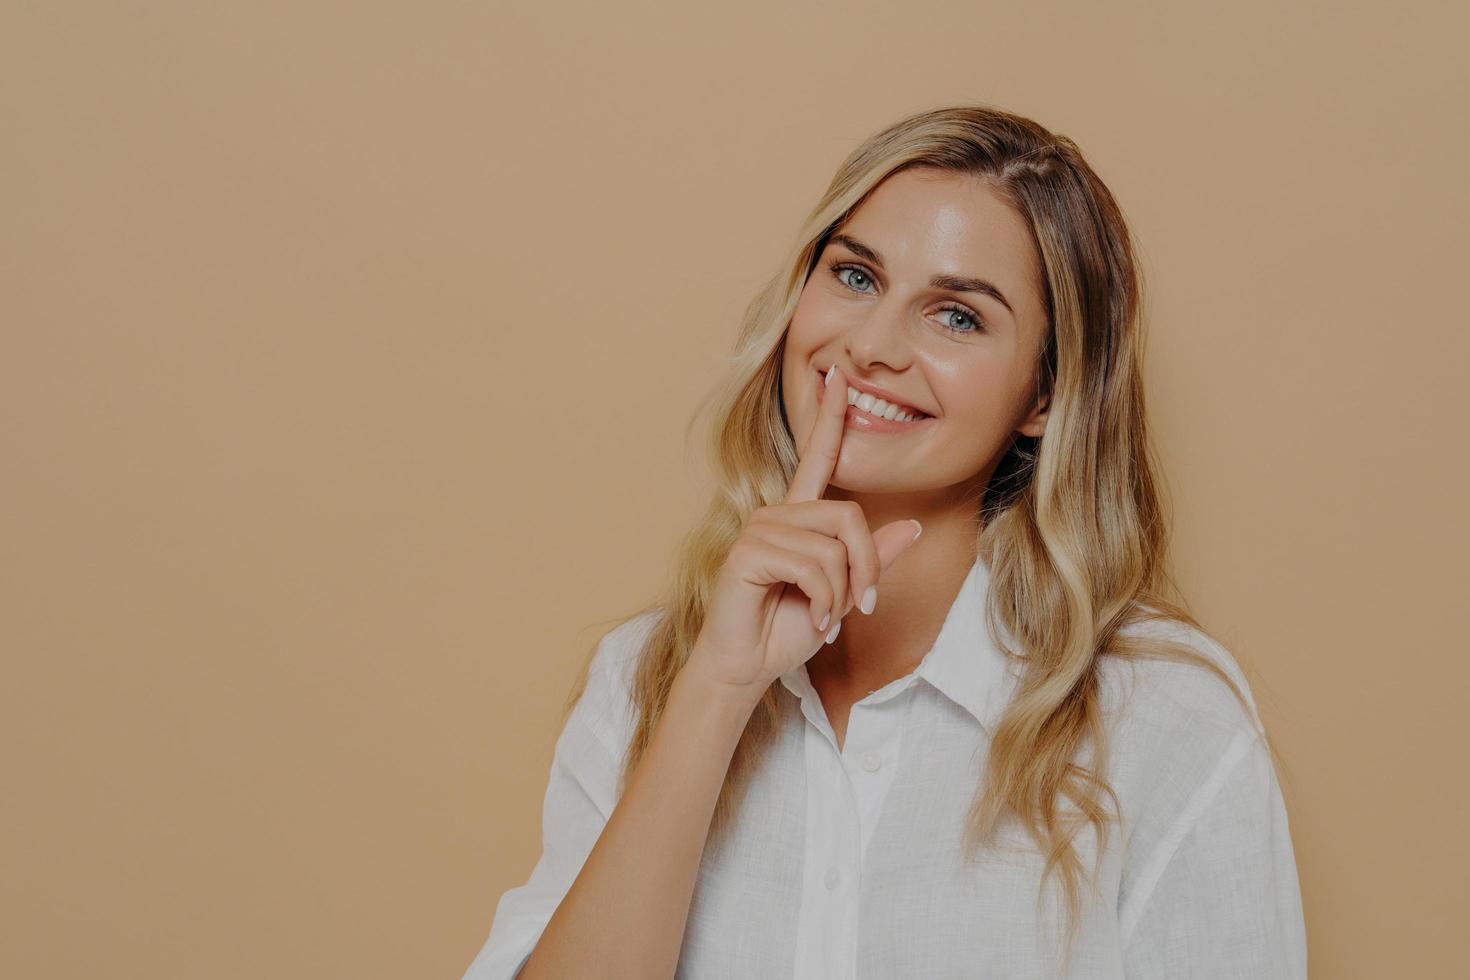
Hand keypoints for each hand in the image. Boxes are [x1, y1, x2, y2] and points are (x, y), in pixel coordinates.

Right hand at [685, 365, 923, 696]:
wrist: (747, 667)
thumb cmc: (788, 630)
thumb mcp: (844, 593)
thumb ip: (872, 558)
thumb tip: (912, 525)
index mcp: (798, 517)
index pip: (817, 457)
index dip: (830, 417)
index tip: (838, 375)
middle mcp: (777, 515)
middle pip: (849, 517)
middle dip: (866, 568)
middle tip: (858, 607)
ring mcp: (760, 530)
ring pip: (833, 547)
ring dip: (842, 594)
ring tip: (827, 619)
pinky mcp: (748, 552)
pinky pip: (811, 566)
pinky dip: (823, 600)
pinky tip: (812, 620)